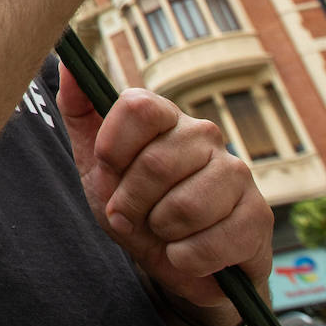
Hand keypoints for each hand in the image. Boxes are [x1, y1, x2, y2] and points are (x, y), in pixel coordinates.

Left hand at [58, 68, 272, 318]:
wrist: (174, 262)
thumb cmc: (134, 205)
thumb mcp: (94, 162)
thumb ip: (79, 110)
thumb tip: (67, 64)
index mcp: (164, 116)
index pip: (138, 107)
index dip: (114, 148)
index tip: (108, 172)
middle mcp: (203, 134)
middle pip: (156, 163)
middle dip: (131, 203)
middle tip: (130, 216)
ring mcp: (236, 172)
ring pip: (185, 206)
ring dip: (161, 233)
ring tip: (164, 233)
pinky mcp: (258, 216)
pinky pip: (212, 242)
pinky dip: (187, 259)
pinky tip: (187, 253)